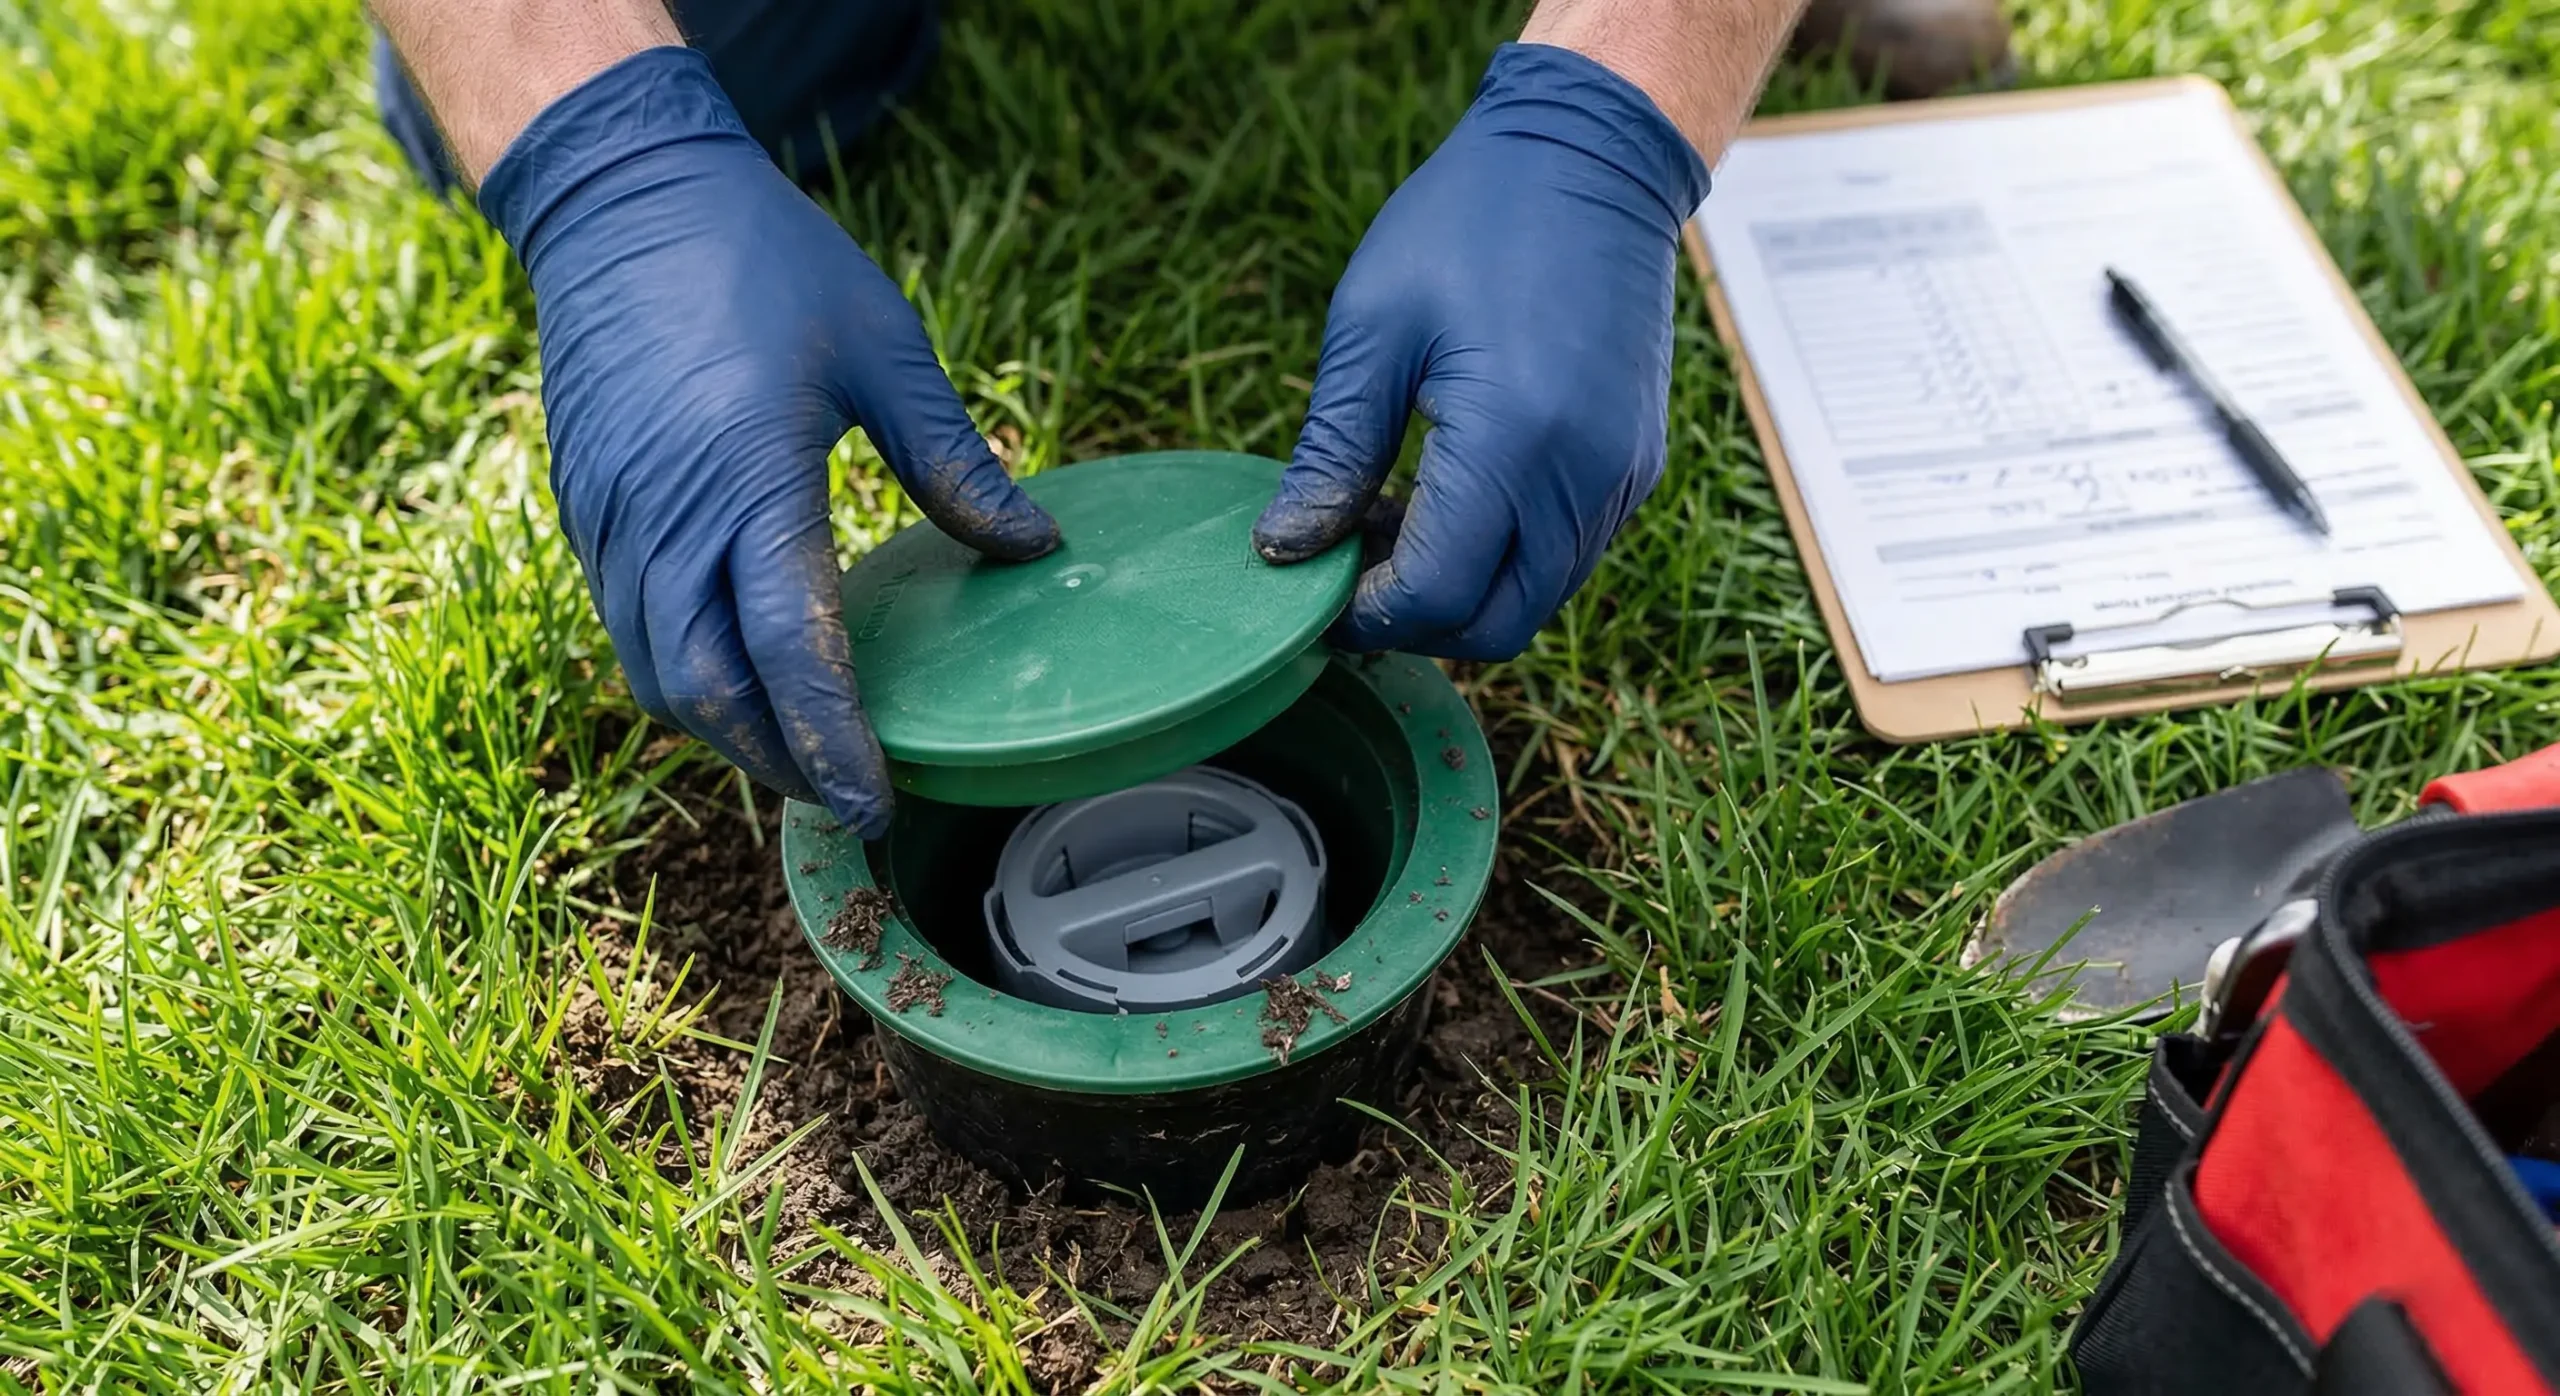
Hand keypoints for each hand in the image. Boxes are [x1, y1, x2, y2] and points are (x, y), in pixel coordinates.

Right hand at [480, 48, 1057, 837]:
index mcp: (749, 477)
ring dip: (728, 729)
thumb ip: (956, 460)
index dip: (835, 742)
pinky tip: (742, 679)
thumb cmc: (766, 258)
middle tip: (849, 798)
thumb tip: (1035, 546)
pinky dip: (686, 674)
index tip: (878, 802)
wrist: (624, 193)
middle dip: (779, 761)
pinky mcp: (584, 506)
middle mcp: (665, 513)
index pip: (791, 651)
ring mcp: (612, 516)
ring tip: (802, 755)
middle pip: (708, 692)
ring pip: (655, 672)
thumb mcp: (884, 348)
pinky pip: (628, 624)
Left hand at [1252, 42, 1709, 658]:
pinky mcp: (1636, 467)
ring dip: (1464, 591)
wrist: (1591, 157)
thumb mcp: (1374, 329)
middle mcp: (1585, 478)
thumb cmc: (1471, 223)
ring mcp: (1622, 478)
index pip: (1437, 593)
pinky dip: (1508, 558)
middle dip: (1416, 621)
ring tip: (1396, 519)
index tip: (1313, 582)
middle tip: (1351, 565)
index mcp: (1515, 442)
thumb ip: (1331, 453)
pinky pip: (1568, 555)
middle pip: (1497, 625)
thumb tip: (1285, 549)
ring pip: (1537, 599)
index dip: (1366, 612)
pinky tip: (1454, 496)